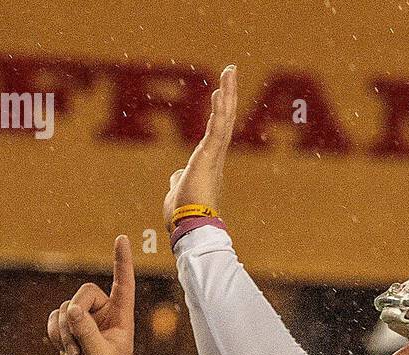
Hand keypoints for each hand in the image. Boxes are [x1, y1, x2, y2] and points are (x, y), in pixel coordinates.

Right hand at [46, 236, 134, 354]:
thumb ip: (87, 333)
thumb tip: (73, 309)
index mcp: (122, 317)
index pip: (123, 284)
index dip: (122, 262)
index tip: (122, 239)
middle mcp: (104, 312)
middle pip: (83, 293)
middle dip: (75, 316)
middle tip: (77, 344)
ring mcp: (85, 318)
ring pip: (65, 307)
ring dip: (65, 332)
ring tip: (75, 352)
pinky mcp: (68, 325)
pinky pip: (54, 318)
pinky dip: (55, 334)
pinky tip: (66, 349)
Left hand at [163, 65, 236, 233]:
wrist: (189, 229)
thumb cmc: (183, 216)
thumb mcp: (177, 192)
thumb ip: (179, 180)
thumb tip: (176, 177)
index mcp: (210, 164)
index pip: (217, 130)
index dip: (221, 110)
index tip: (222, 91)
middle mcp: (216, 158)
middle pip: (224, 120)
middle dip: (228, 94)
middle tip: (231, 70)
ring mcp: (213, 157)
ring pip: (223, 120)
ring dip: (227, 95)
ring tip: (229, 72)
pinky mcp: (208, 159)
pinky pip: (216, 130)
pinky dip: (218, 111)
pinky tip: (220, 93)